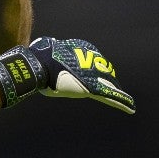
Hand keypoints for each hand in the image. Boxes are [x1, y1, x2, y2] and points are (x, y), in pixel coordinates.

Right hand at [0, 37, 135, 113]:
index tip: (98, 79)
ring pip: (108, 86)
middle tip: (116, 91)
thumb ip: (43, 58)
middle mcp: (87, 62)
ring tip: (128, 102)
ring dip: (117, 94)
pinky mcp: (92, 86)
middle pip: (101, 73)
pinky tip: (130, 107)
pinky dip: (121, 101)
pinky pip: (109, 95)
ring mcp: (90, 74)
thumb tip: (28, 55)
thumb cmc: (36, 61)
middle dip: (108, 83)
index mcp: (78, 51)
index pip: (89, 62)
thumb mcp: (41, 55)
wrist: (37, 67)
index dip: (94, 71)